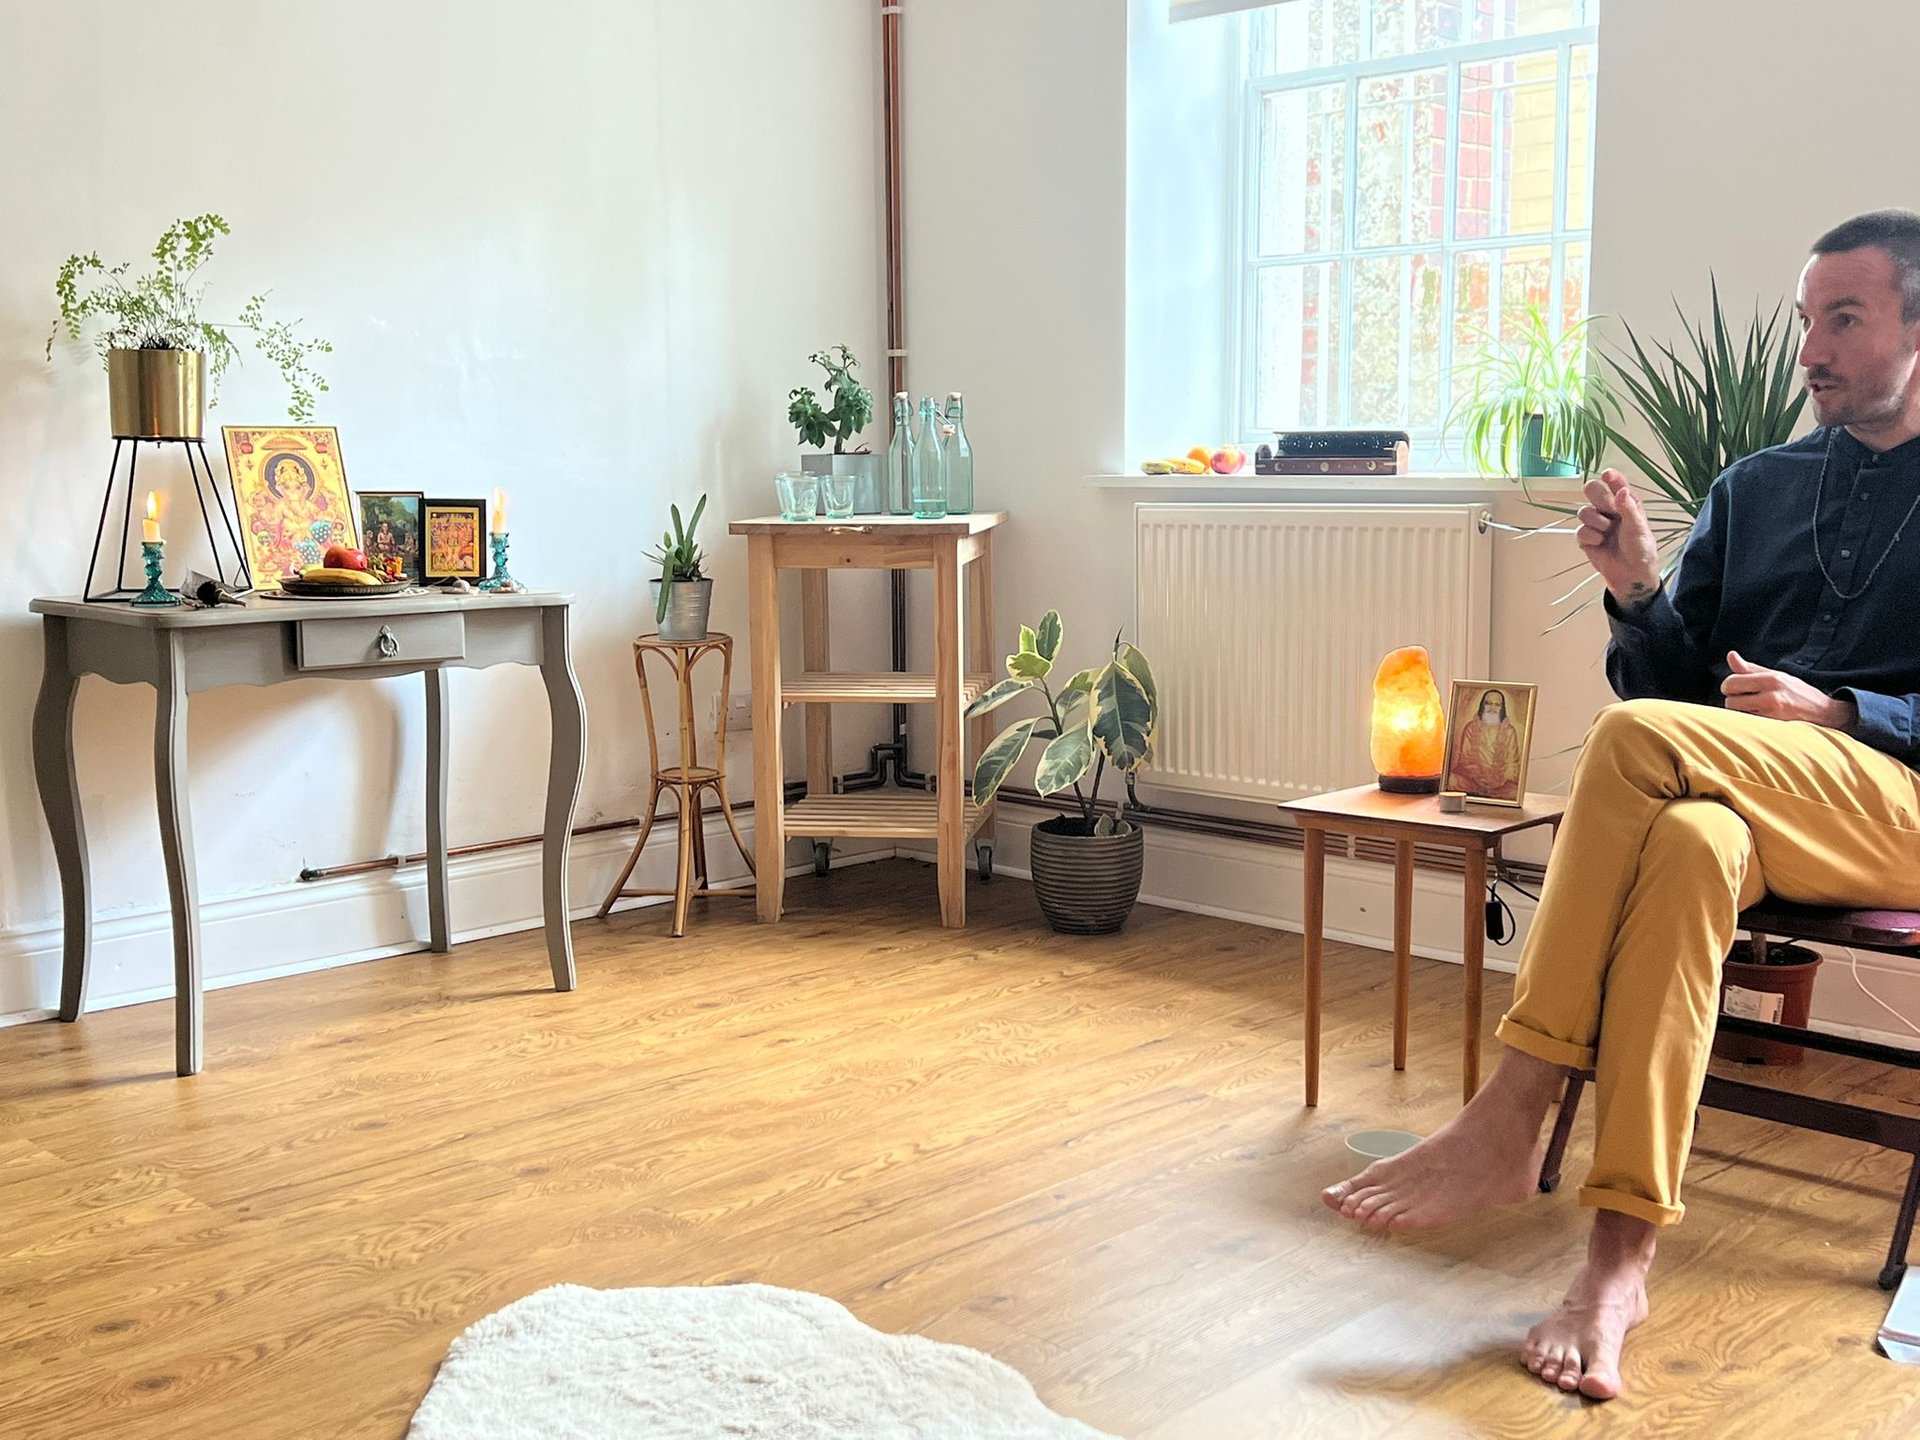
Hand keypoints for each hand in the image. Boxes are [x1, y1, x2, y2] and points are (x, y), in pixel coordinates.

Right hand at [1575, 469, 1662, 606]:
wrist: (1631, 574)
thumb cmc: (1640, 548)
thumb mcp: (1638, 527)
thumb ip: (1628, 508)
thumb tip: (1621, 490)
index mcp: (1624, 502)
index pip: (1614, 483)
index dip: (1610, 477)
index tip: (1607, 474)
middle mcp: (1608, 509)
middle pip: (1591, 490)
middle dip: (1597, 498)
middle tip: (1608, 509)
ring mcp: (1595, 523)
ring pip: (1583, 511)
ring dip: (1596, 522)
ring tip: (1607, 532)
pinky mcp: (1586, 538)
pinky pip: (1580, 531)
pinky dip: (1590, 537)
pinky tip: (1600, 543)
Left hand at [1722, 651, 1854, 726]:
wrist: (1823, 713)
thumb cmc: (1797, 692)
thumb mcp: (1776, 675)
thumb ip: (1750, 669)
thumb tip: (1731, 655)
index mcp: (1771, 679)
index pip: (1731, 682)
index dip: (1729, 686)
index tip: (1737, 688)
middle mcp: (1772, 696)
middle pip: (1730, 701)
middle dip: (1734, 701)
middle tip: (1747, 700)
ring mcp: (1773, 715)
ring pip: (1737, 716)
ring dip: (1740, 714)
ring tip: (1755, 710)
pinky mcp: (1774, 729)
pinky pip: (1748, 726)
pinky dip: (1749, 723)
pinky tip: (1760, 719)